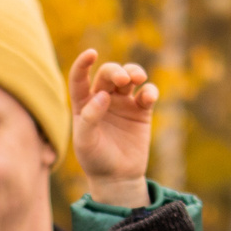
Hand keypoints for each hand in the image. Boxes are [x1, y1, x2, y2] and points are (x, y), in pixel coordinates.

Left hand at [68, 48, 156, 200]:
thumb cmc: (95, 159)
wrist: (117, 177)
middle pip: (108, 73)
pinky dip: (150, 91)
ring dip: (134, 71)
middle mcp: (103, 98)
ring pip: (129, 76)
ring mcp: (123, 102)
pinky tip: (148, 97)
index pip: (80, 77)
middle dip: (116, 71)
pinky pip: (147, 93)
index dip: (83, 63)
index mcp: (83, 103)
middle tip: (123, 80)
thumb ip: (89, 117)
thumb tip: (103, 95)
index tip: (91, 53)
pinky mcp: (141, 110)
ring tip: (138, 79)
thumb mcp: (85, 142)